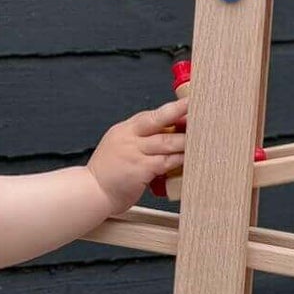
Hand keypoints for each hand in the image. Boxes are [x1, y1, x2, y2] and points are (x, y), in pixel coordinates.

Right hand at [88, 99, 188, 216]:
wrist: (91, 191)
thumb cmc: (109, 172)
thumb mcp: (120, 146)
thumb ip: (141, 139)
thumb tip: (171, 134)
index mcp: (125, 129)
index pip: (152, 115)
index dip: (173, 108)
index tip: (190, 102)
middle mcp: (129, 137)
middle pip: (159, 120)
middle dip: (180, 113)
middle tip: (199, 110)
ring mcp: (134, 152)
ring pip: (166, 142)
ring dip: (185, 140)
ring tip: (202, 137)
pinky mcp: (140, 169)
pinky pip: (165, 162)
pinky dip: (179, 159)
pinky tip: (190, 159)